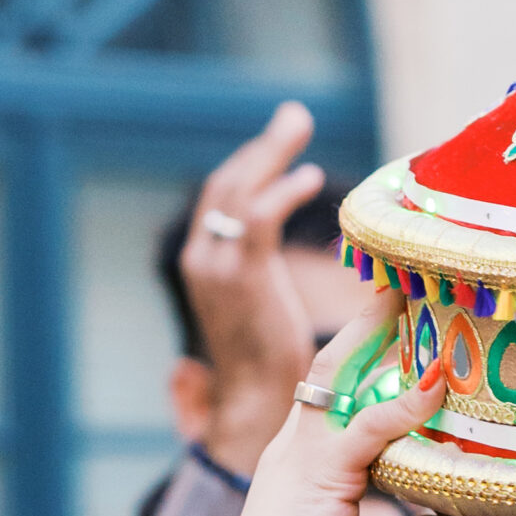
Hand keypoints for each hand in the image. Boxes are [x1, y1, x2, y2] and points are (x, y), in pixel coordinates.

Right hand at [181, 102, 327, 476]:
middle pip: (227, 182)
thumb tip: (292, 255)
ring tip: (299, 124)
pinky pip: (259, 217)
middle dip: (262, 146)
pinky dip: (283, 191)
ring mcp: (218, 265)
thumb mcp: (261, 305)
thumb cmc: (268, 362)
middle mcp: (203, 256)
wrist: (252, 400)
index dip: (250, 164)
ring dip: (271, 152)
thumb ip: (263, 273)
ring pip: (239, 189)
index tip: (280, 140)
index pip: (221, 197)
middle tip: (294, 115)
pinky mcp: (243, 276)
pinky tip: (312, 179)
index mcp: (204, 260)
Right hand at [201, 296, 476, 515]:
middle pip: (335, 367)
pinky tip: (437, 383)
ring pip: (345, 379)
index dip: (364, 357)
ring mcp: (305, 454)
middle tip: (404, 286)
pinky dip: (405, 405)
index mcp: (306, 460)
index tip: (398, 323)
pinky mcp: (318, 474)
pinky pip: (368, 428)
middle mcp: (300, 444)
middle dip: (367, 325)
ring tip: (418, 298)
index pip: (337, 393)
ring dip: (381, 337)